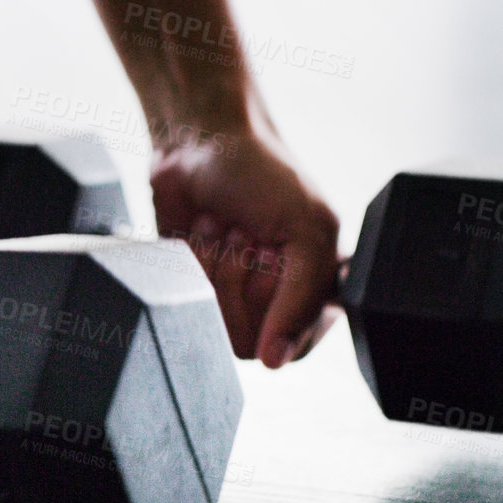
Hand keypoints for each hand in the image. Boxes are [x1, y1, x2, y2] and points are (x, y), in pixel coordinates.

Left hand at [149, 112, 339, 367]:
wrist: (201, 141)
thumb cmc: (263, 174)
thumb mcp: (307, 230)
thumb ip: (303, 301)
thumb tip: (275, 361)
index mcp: (318, 291)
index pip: (295, 344)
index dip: (280, 302)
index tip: (278, 253)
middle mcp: (273, 302)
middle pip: (250, 339)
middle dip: (246, 277)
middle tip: (250, 233)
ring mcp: (228, 296)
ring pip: (215, 323)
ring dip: (219, 264)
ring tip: (227, 228)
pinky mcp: (190, 285)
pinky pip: (185, 303)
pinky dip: (193, 261)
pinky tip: (203, 231)